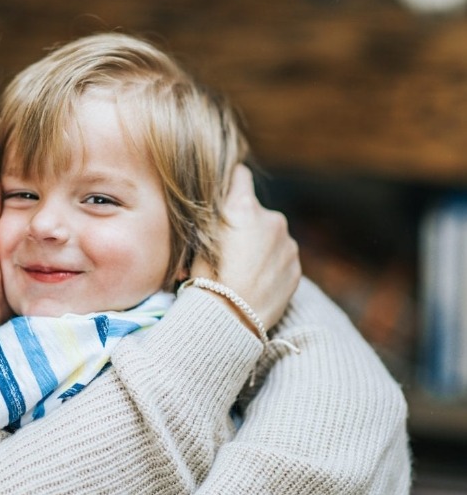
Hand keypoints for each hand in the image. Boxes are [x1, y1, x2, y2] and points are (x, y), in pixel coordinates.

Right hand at [191, 165, 300, 330]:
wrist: (232, 320)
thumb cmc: (207, 279)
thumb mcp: (197, 242)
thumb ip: (211, 217)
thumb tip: (216, 203)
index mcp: (243, 208)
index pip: (240, 175)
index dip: (231, 182)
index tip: (225, 191)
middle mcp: (271, 219)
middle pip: (256, 211)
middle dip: (244, 223)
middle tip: (227, 248)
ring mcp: (287, 244)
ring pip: (270, 236)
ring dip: (259, 246)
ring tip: (242, 271)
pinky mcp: (296, 266)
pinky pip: (281, 257)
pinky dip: (270, 265)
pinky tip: (255, 282)